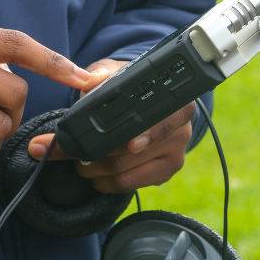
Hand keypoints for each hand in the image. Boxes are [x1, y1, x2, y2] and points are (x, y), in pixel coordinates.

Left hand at [27, 59, 195, 193]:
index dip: (148, 136)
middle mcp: (181, 131)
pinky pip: (130, 185)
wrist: (150, 110)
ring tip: (82, 164)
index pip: (164, 123)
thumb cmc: (132, 92)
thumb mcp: (119, 75)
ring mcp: (174, 155)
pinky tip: (98, 176)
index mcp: (177, 104)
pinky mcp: (164, 174)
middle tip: (78, 154)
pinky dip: (108, 183)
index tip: (130, 145)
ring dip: (97, 171)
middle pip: (135, 152)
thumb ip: (102, 74)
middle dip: (100, 155)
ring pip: (127, 171)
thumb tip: (90, 81)